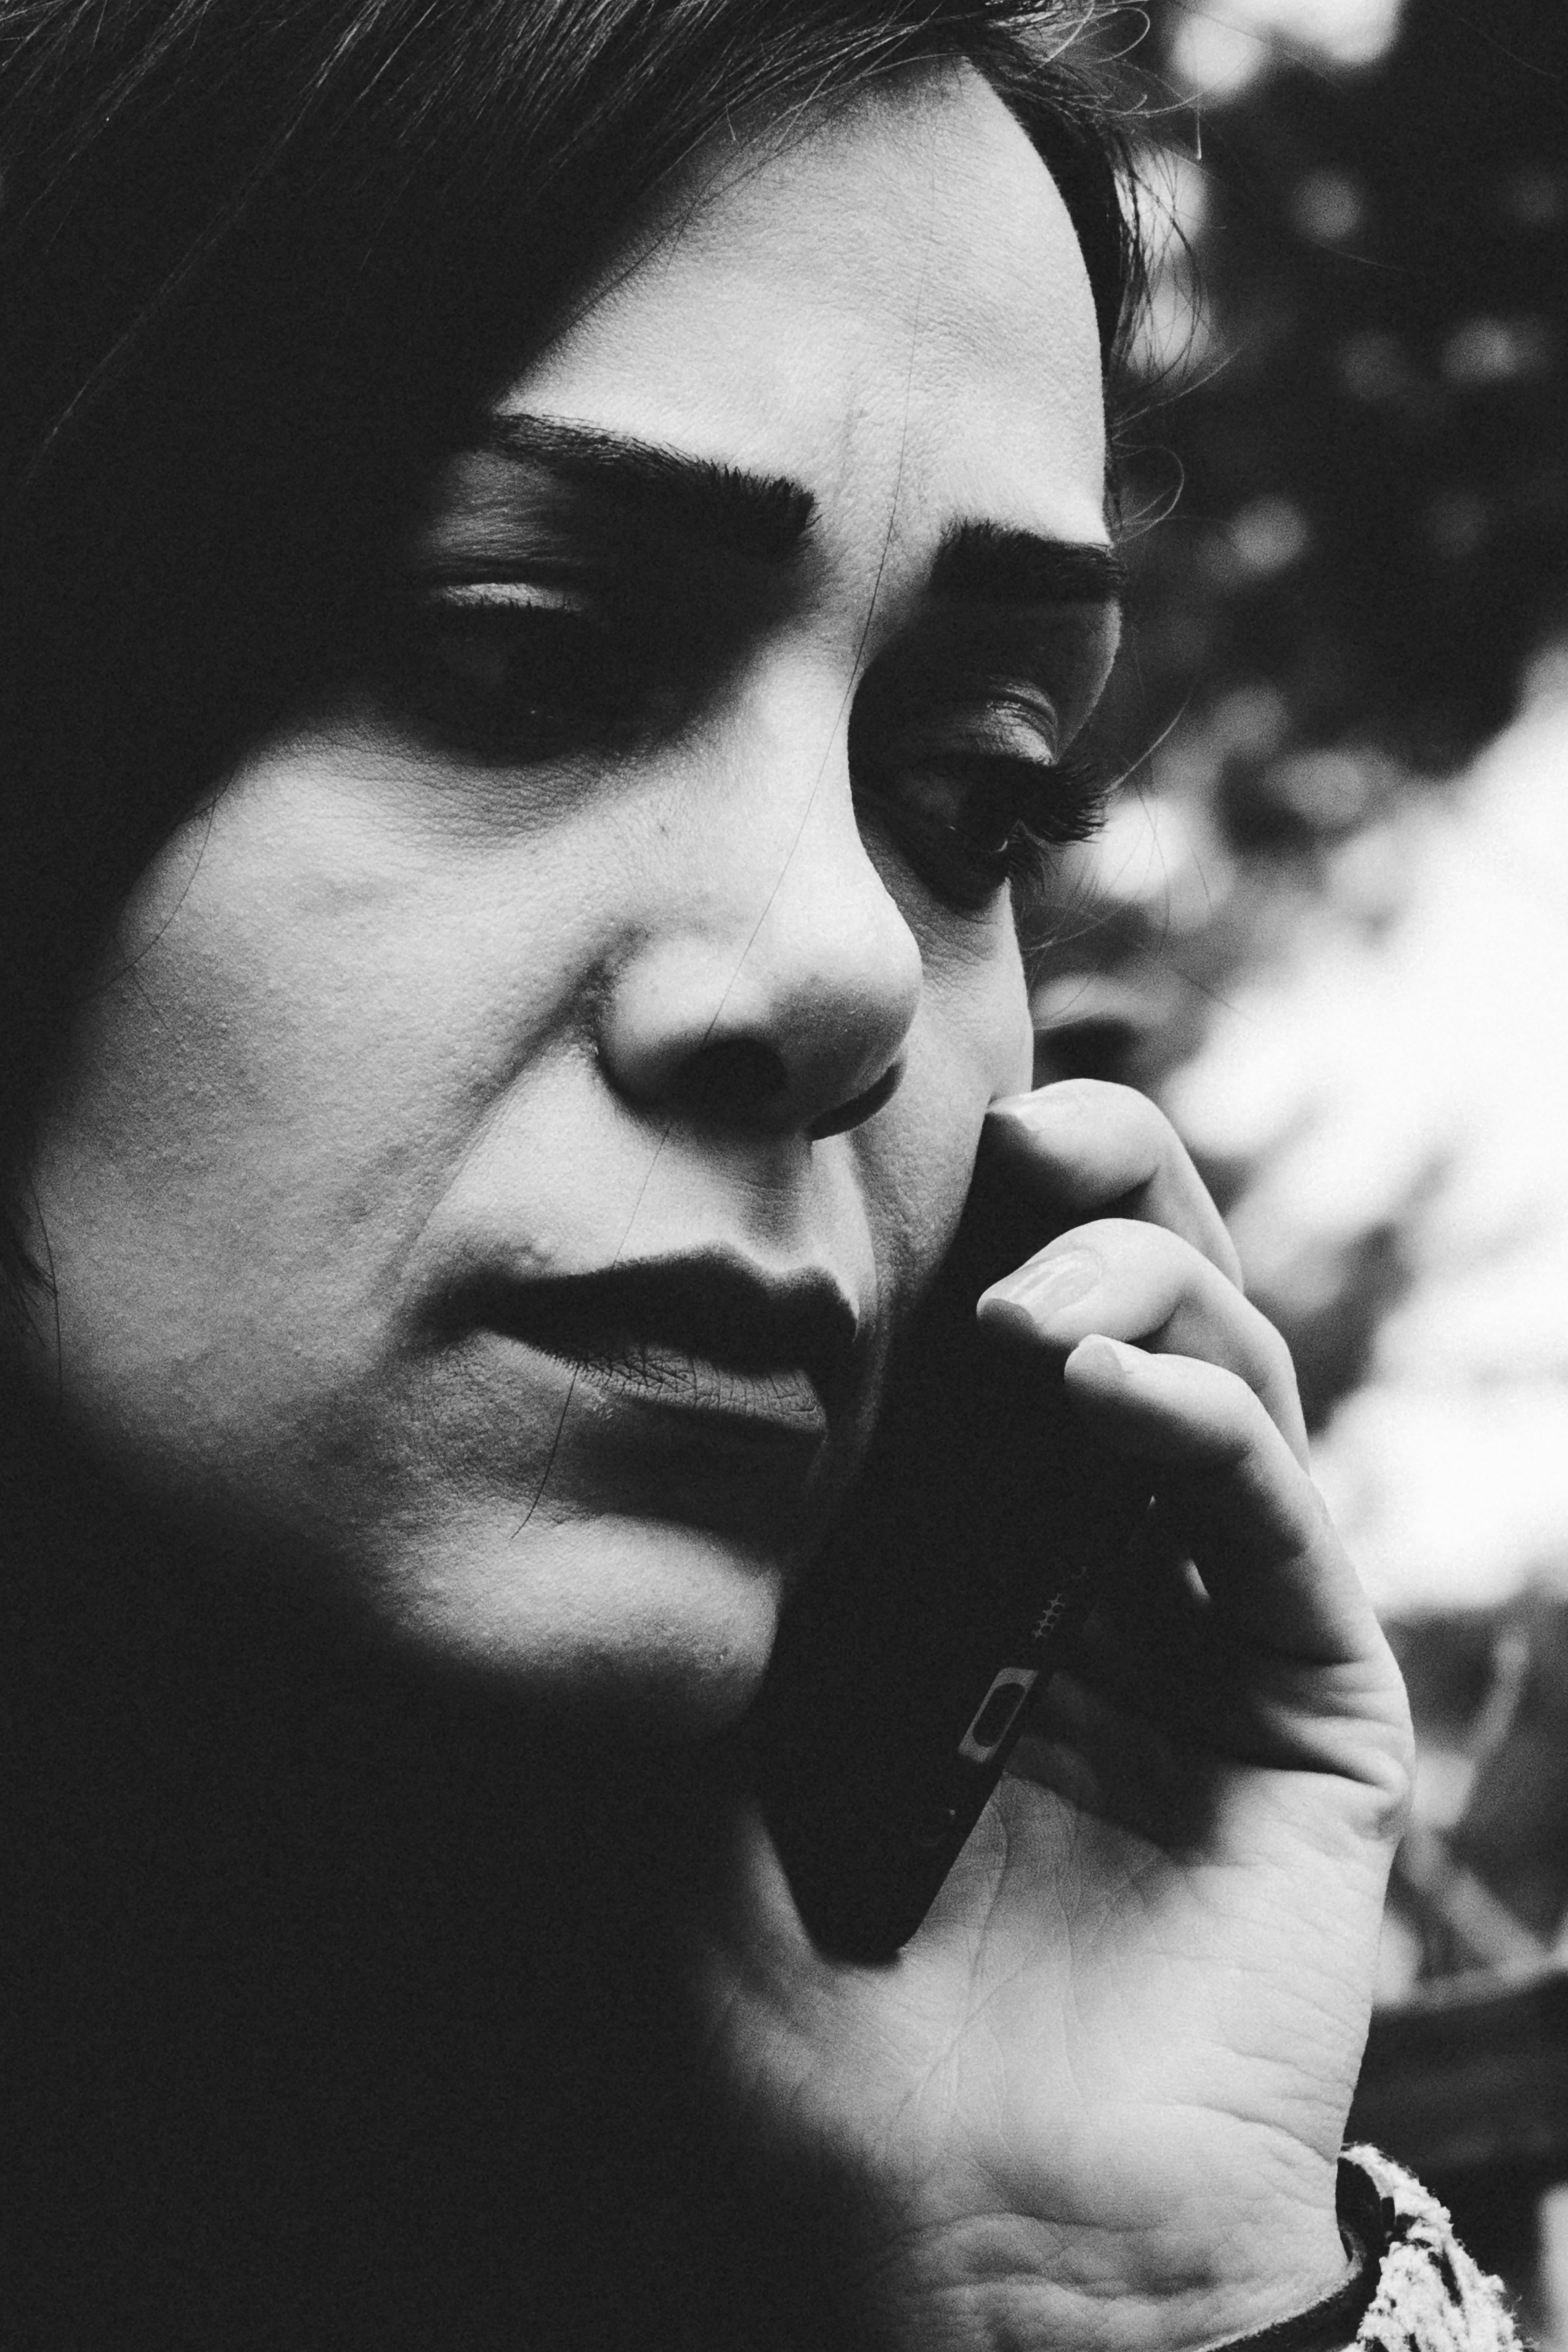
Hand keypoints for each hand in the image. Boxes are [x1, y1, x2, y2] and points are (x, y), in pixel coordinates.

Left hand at [684, 1080, 1413, 2350]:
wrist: (974, 2271)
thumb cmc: (798, 2079)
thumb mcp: (659, 1835)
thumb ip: (636, 1668)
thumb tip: (553, 1472)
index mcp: (946, 1588)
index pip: (965, 1351)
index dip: (945, 1224)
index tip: (880, 1138)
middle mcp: (1083, 1584)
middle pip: (1118, 1313)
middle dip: (1088, 1192)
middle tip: (1015, 1123)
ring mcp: (1202, 1637)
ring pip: (1216, 1377)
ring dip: (1140, 1286)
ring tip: (1033, 1304)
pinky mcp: (1306, 1712)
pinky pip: (1275, 1522)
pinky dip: (1202, 1428)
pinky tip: (1104, 1390)